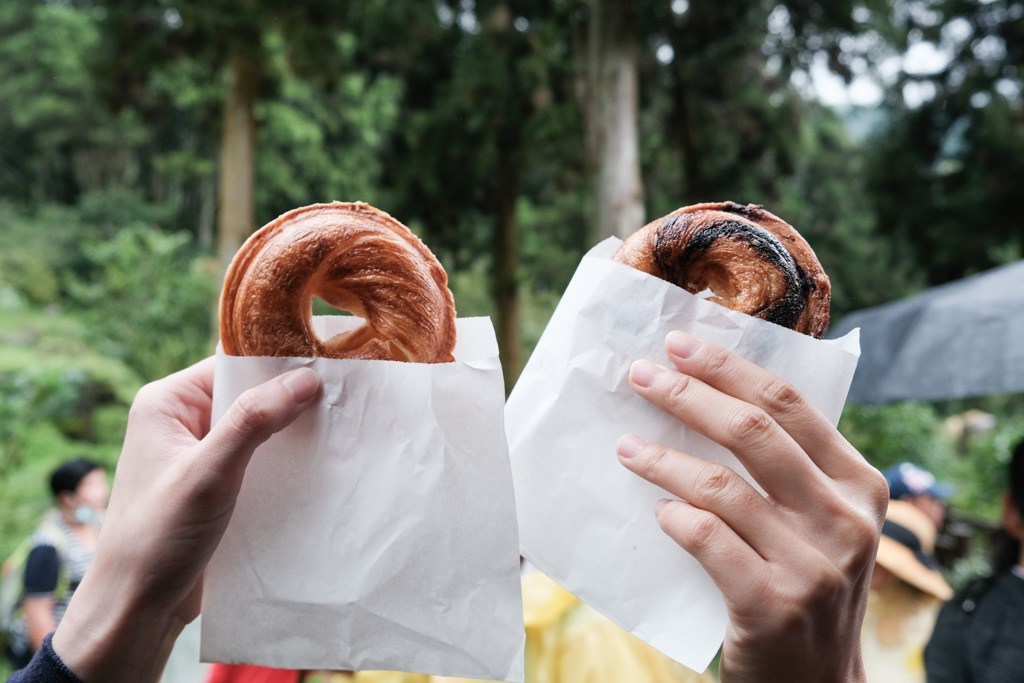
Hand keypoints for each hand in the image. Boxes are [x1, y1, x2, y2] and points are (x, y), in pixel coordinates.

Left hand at [52, 357, 319, 681]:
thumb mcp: (208, 473)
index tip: (329, 367)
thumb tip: (306, 378)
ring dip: (291, 435)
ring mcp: (199, 454)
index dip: (278, 365)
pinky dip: (284, 462)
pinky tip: (317, 466)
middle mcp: (181, 421)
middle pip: (249, 394)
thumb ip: (253, 422)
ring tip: (339, 432)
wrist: (137, 608)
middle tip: (342, 402)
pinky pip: (258, 460)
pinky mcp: (215, 484)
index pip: (233, 366)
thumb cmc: (158, 537)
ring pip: (258, 429)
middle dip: (291, 401)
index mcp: (167, 402)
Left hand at [616, 332, 886, 682]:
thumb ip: (786, 470)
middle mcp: (846, 520)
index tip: (679, 345)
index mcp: (860, 485)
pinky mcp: (773, 604)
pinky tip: (656, 513)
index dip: (729, 368)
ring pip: (720, 485)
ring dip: (662, 459)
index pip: (789, 404)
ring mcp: (814, 565)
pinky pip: (706, 539)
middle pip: (753, 432)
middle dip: (688, 394)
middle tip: (640, 375)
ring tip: (627, 448)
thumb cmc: (804, 584)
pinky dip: (673, 518)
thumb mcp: (818, 522)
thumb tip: (705, 395)